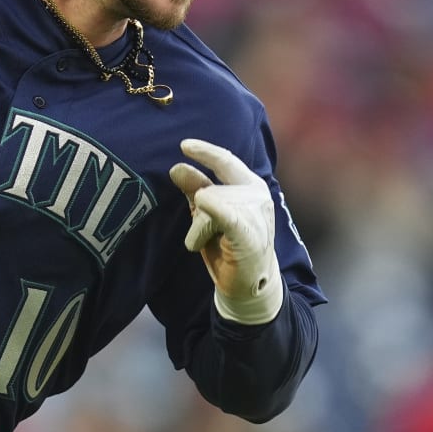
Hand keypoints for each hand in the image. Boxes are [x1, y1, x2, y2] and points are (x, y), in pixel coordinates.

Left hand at [168, 138, 283, 324]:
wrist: (250, 286)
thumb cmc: (228, 247)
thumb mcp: (208, 214)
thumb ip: (196, 189)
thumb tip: (176, 168)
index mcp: (250, 185)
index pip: (225, 160)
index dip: (205, 151)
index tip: (184, 145)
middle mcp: (256, 195)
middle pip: (207, 190)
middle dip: (197, 216)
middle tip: (208, 238)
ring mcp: (255, 213)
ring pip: (206, 205)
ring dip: (199, 231)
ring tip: (213, 245)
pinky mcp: (248, 233)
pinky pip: (220, 214)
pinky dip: (209, 216)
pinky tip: (202, 219)